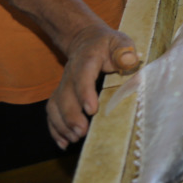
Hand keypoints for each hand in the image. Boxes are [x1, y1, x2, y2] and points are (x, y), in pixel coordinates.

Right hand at [46, 24, 138, 148]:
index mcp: (87, 59)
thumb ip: (124, 50)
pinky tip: (63, 142)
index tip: (92, 110)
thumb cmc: (108, 44)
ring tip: (74, 139)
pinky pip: (52, 112)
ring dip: (62, 124)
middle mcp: (70, 73)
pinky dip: (55, 128)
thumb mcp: (120, 41)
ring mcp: (63, 84)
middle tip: (82, 132)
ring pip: (55, 105)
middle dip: (71, 115)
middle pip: (65, 95)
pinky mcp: (60, 94)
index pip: (83, 75)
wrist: (86, 40)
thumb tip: (130, 60)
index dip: (85, 92)